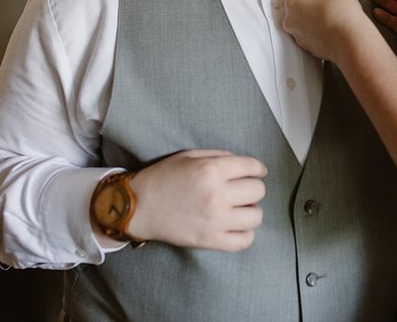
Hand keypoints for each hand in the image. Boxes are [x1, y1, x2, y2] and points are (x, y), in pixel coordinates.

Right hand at [127, 149, 266, 250]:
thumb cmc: (163, 178)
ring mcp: (215, 220)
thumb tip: (244, 165)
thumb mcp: (190, 156)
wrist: (138, 206)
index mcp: (212, 170)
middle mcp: (217, 194)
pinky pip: (244, 241)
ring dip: (251, 211)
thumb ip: (219, 156)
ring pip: (256, 216)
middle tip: (242, 190)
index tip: (257, 172)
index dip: (258, 168)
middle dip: (252, 188)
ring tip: (240, 209)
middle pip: (258, 191)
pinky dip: (245, 234)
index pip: (253, 167)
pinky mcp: (210, 240)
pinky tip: (237, 227)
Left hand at [282, 0, 370, 61]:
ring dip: (316, 19)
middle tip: (329, 3)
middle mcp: (291, 20)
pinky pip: (311, 37)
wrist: (350, 40)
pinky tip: (332, 29)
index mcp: (294, 2)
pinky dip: (319, 33)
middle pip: (301, 8)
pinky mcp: (308, 48)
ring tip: (332, 17)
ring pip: (305, 24)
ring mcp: (298, 36)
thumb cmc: (342, 17)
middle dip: (315, 5)